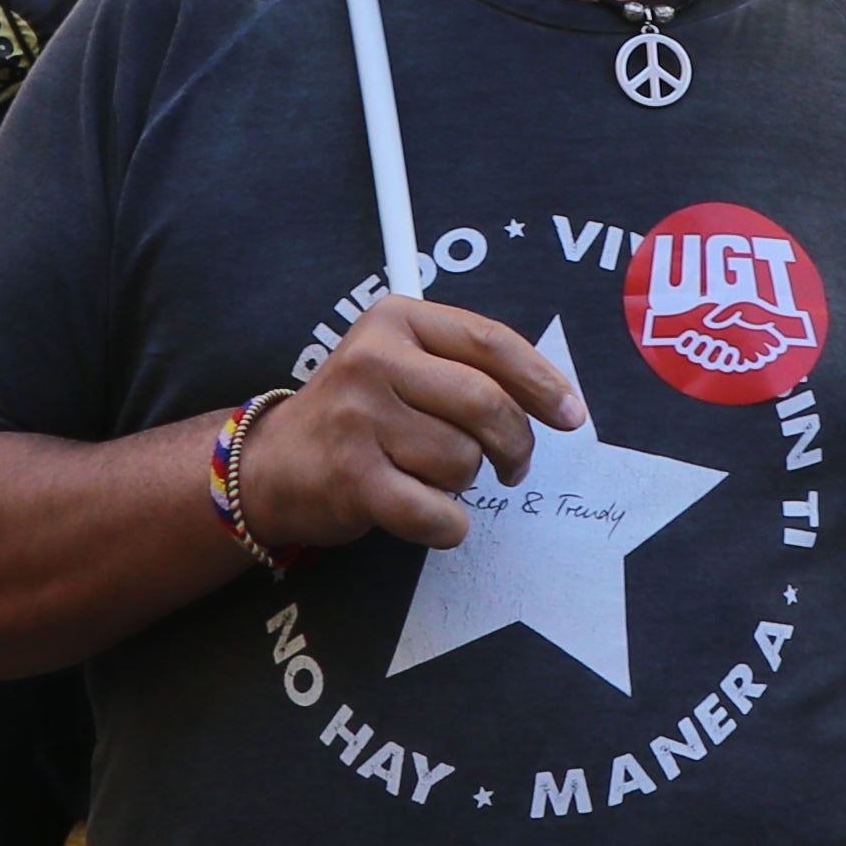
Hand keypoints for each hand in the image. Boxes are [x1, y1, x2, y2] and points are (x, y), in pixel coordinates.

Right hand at [228, 296, 581, 556]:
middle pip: (487, 405)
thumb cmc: (359, 413)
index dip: (543, 382)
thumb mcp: (401, 360)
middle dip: (515, 444)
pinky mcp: (353, 479)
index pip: (491, 342)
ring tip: (431, 476)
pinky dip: (447, 525)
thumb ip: (466, 366)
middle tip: (513, 465)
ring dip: (464, 482)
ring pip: (464, 461)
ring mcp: (359, 419)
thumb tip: (557, 400)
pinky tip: (428, 513)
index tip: (571, 414)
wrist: (273, 464)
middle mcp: (373, 360)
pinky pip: (438, 513)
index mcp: (395, 320)